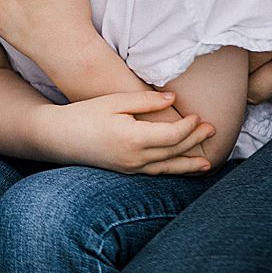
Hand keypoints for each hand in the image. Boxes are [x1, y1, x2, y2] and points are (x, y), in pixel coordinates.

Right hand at [47, 90, 215, 174]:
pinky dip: (172, 171)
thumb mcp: (114, 101)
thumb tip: (172, 99)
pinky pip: (155, 173)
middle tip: (212, 130)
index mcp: (133, 138)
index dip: (189, 126)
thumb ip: (145, 101)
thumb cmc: (85, 114)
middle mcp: (135, 158)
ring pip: (167, 167)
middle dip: (195, 141)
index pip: (173, 135)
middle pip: (174, 151)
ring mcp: (130, 168)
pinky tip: (181, 169)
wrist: (59, 137)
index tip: (197, 115)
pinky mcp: (125, 171)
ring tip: (207, 163)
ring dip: (189, 163)